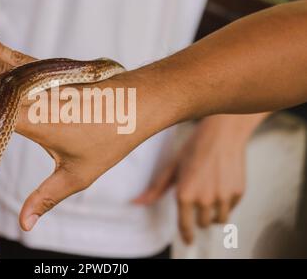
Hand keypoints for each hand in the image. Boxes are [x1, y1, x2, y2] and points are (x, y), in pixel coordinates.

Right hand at [0, 32, 157, 230]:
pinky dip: (5, 52)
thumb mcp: (77, 175)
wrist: (139, 105)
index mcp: (38, 122)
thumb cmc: (111, 140)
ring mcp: (46, 85)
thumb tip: (24, 226)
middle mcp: (39, 99)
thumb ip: (45, 198)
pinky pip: (24, 62)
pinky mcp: (54, 77)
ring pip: (7, 68)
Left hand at [133, 115, 259, 243]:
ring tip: (210, 197)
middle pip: (202, 224)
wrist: (223, 133)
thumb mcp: (172, 167)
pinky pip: (231, 208)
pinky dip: (226, 202)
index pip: (185, 225)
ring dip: (214, 214)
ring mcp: (223, 197)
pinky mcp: (239, 193)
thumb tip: (135, 202)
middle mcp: (204, 199)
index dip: (187, 235)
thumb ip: (155, 189)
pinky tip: (221, 185)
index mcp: (185, 194)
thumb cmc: (195, 147)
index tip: (188, 240)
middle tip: (199, 202)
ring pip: (219, 220)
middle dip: (199, 218)